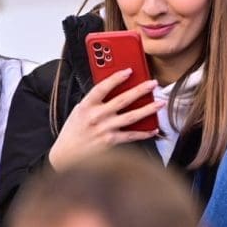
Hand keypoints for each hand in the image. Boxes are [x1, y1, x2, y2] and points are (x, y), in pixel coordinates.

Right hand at [48, 68, 162, 170]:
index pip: (103, 87)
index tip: (129, 71)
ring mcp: (105, 129)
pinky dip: (144, 133)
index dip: (116, 78)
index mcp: (87, 105)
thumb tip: (111, 89)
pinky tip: (153, 129)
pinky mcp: (111, 141)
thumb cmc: (73, 132)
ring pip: (131, 116)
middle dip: (140, 90)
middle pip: (123, 100)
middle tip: (152, 84)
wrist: (67, 155)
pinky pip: (131, 135)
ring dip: (148, 109)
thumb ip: (93, 101)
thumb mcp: (78, 111)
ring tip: (160, 103)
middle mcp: (96, 116)